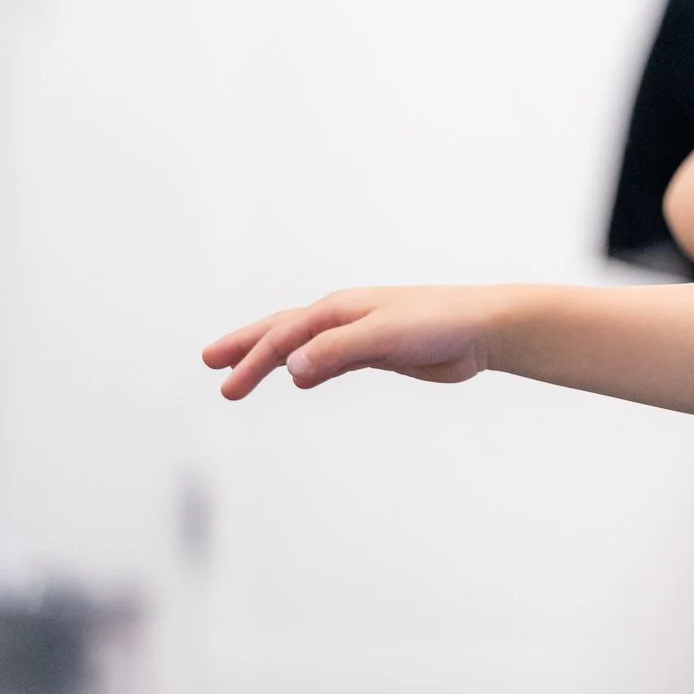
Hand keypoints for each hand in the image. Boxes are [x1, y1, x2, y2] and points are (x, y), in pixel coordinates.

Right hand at [204, 287, 504, 399]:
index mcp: (340, 309)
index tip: (227, 385)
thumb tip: (291, 367)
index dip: (252, 359)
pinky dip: (309, 368)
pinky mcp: (380, 352)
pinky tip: (300, 378)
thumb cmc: (439, 323)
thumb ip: (337, 352)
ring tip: (241, 375)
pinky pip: (332, 360)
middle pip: (284, 331)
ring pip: (305, 347)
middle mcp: (345, 318)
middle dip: (247, 348)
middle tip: (210, 364)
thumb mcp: (383, 337)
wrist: (484, 329)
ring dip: (272, 359)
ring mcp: (361, 334)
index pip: (285, 336)